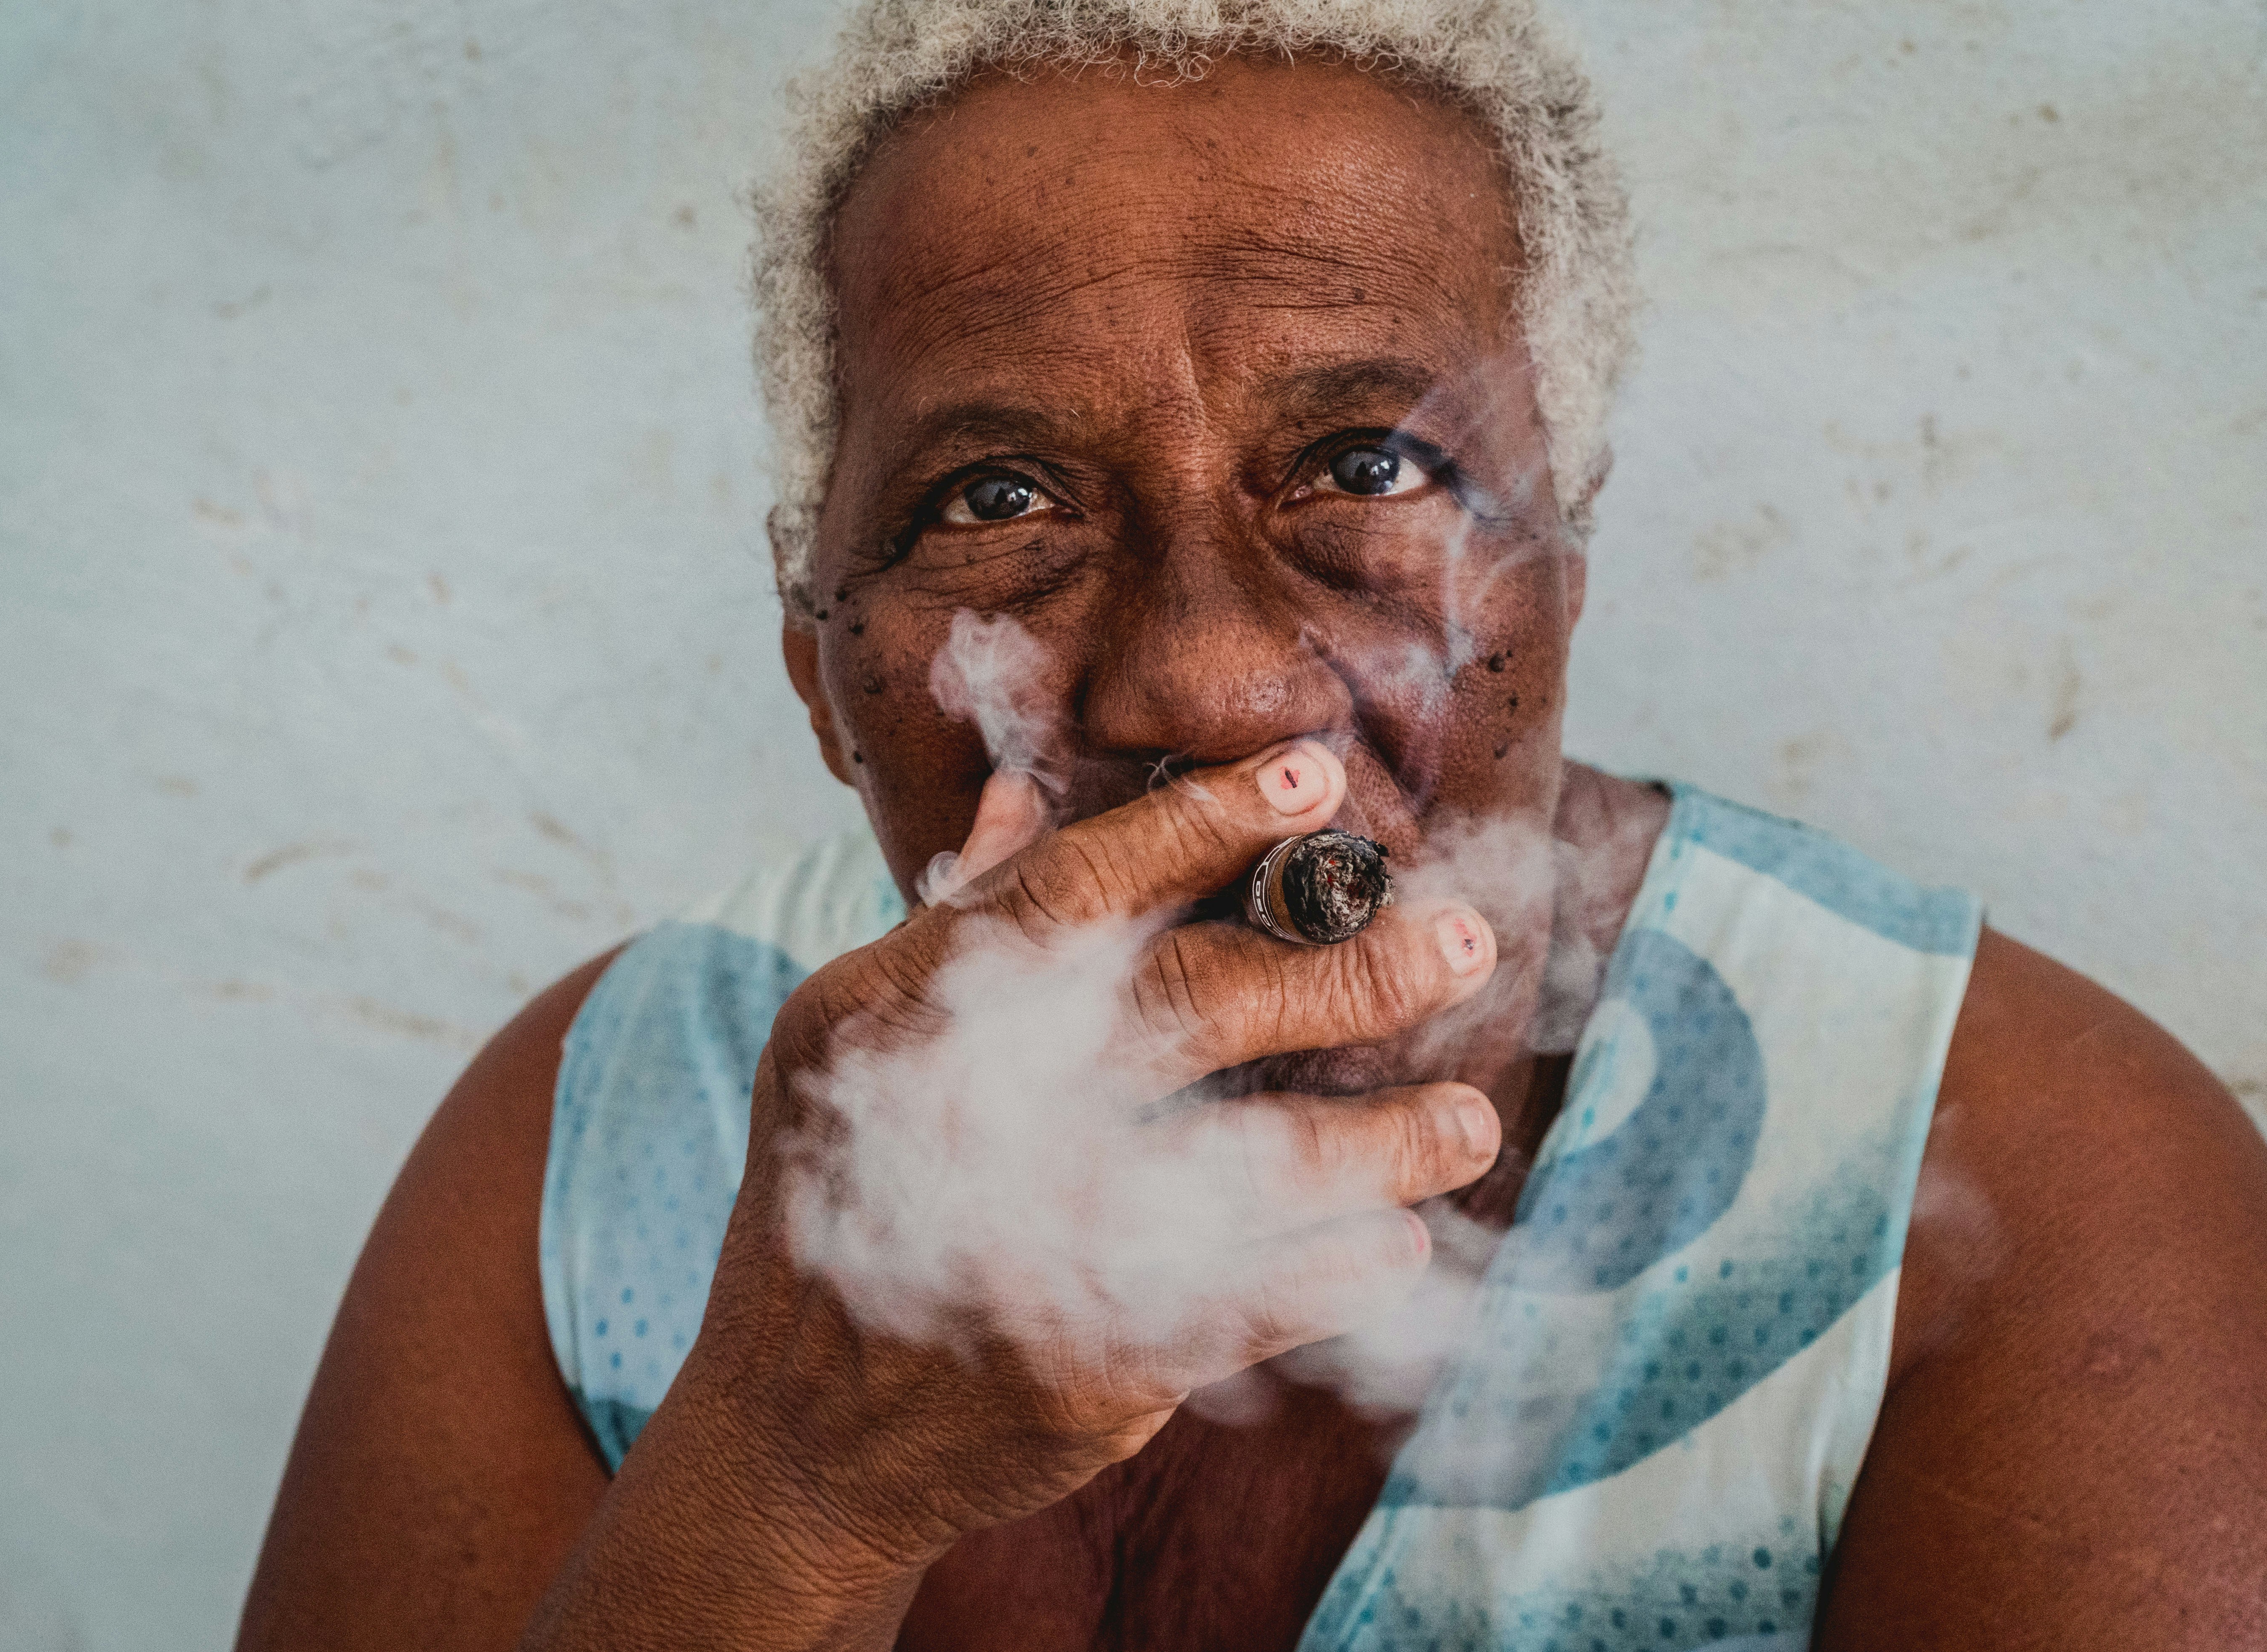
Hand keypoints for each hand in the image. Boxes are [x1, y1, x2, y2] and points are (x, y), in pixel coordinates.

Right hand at [695, 739, 1500, 1574]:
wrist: (797, 1437)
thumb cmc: (837, 1207)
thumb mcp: (850, 1044)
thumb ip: (956, 922)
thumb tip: (1027, 789)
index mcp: (900, 1014)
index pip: (1071, 886)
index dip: (1201, 822)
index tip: (1317, 778)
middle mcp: (966, 1113)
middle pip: (1191, 1003)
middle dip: (1346, 970)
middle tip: (1460, 940)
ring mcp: (1029, 1242)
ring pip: (1255, 1163)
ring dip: (1383, 1140)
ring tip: (1469, 1123)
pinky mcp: (1088, 1366)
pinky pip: (1260, 1301)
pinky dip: (1344, 1267)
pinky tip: (1398, 1241)